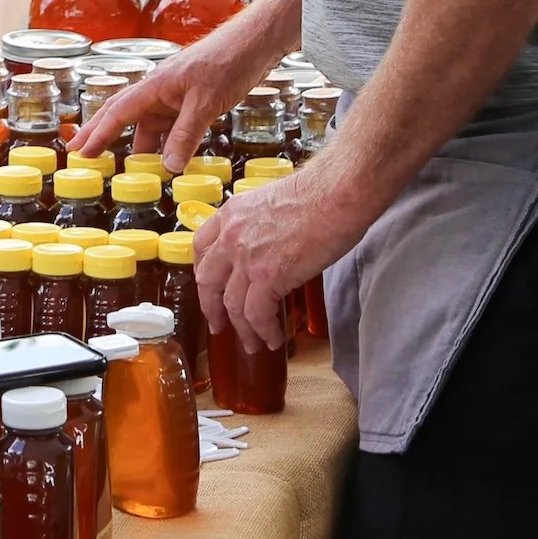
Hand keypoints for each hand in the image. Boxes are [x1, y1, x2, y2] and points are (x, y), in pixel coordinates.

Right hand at [69, 15, 276, 171]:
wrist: (255, 43)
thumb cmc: (229, 61)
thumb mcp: (206, 102)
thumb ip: (185, 135)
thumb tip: (169, 167)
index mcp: (154, 85)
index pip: (117, 112)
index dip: (98, 134)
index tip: (81, 152)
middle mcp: (159, 90)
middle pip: (122, 115)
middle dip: (101, 135)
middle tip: (81, 154)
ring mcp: (175, 96)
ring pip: (150, 125)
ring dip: (140, 147)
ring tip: (129, 171)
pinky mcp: (191, 101)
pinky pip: (172, 127)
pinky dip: (167, 144)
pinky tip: (170, 160)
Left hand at [194, 155, 375, 349]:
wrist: (336, 194)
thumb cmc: (318, 194)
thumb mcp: (271, 202)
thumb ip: (259, 224)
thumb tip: (268, 246)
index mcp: (230, 214)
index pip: (201, 247)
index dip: (204, 272)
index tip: (210, 287)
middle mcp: (230, 236)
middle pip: (208, 281)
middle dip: (211, 308)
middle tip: (219, 325)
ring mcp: (246, 258)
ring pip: (232, 305)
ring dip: (242, 329)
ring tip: (253, 344)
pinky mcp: (268, 276)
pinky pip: (258, 315)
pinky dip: (264, 331)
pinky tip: (274, 339)